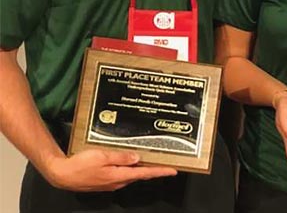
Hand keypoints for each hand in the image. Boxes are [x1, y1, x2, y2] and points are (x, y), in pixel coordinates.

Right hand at [44, 149, 175, 191]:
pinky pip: (121, 174)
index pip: (145, 173)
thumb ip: (121, 157)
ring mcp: (110, 183)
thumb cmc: (79, 165)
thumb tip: (137, 158)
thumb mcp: (102, 156)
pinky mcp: (104, 181)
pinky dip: (128, 169)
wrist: (61, 174)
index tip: (172, 170)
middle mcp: (117, 182)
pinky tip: (129, 162)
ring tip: (150, 160)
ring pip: (130, 174)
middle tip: (165, 163)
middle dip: (153, 169)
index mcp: (119, 175)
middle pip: (139, 174)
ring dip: (140, 168)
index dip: (160, 171)